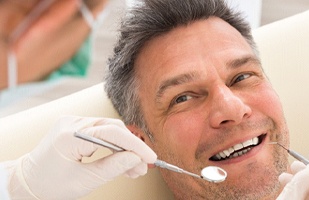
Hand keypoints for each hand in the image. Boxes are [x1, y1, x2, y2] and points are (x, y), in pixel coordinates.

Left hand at [6, 116, 155, 199]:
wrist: (28, 182)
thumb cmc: (50, 185)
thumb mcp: (84, 181)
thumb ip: (113, 167)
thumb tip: (136, 159)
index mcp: (70, 136)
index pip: (112, 133)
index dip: (136, 145)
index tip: (150, 157)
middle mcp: (72, 123)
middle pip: (113, 128)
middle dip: (132, 148)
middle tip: (143, 166)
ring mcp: (73, 123)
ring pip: (110, 130)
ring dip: (124, 148)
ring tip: (134, 168)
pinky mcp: (75, 128)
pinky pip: (101, 132)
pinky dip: (113, 146)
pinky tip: (121, 160)